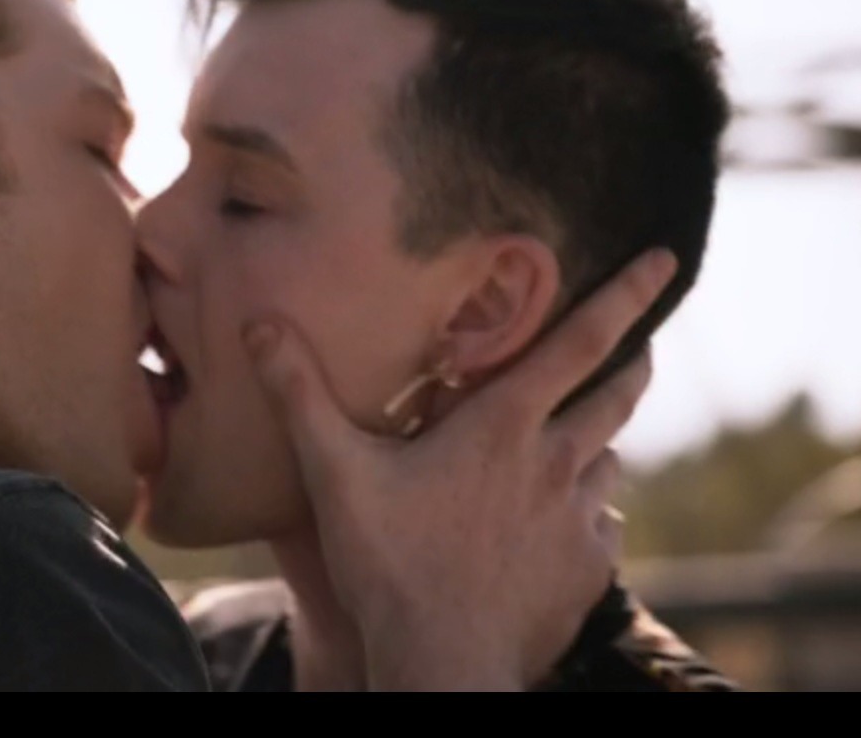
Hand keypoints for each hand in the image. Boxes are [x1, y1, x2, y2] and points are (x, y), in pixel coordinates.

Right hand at [243, 249, 674, 690]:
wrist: (442, 663)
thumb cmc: (388, 562)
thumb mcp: (334, 470)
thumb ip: (299, 393)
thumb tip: (260, 325)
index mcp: (504, 426)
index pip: (581, 342)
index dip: (624, 295)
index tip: (662, 260)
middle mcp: (556, 463)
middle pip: (617, 395)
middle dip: (634, 362)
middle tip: (641, 348)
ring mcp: (578, 520)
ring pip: (610, 463)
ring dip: (598, 447)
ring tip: (580, 448)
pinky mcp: (588, 572)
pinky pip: (603, 527)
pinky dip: (589, 515)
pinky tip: (563, 527)